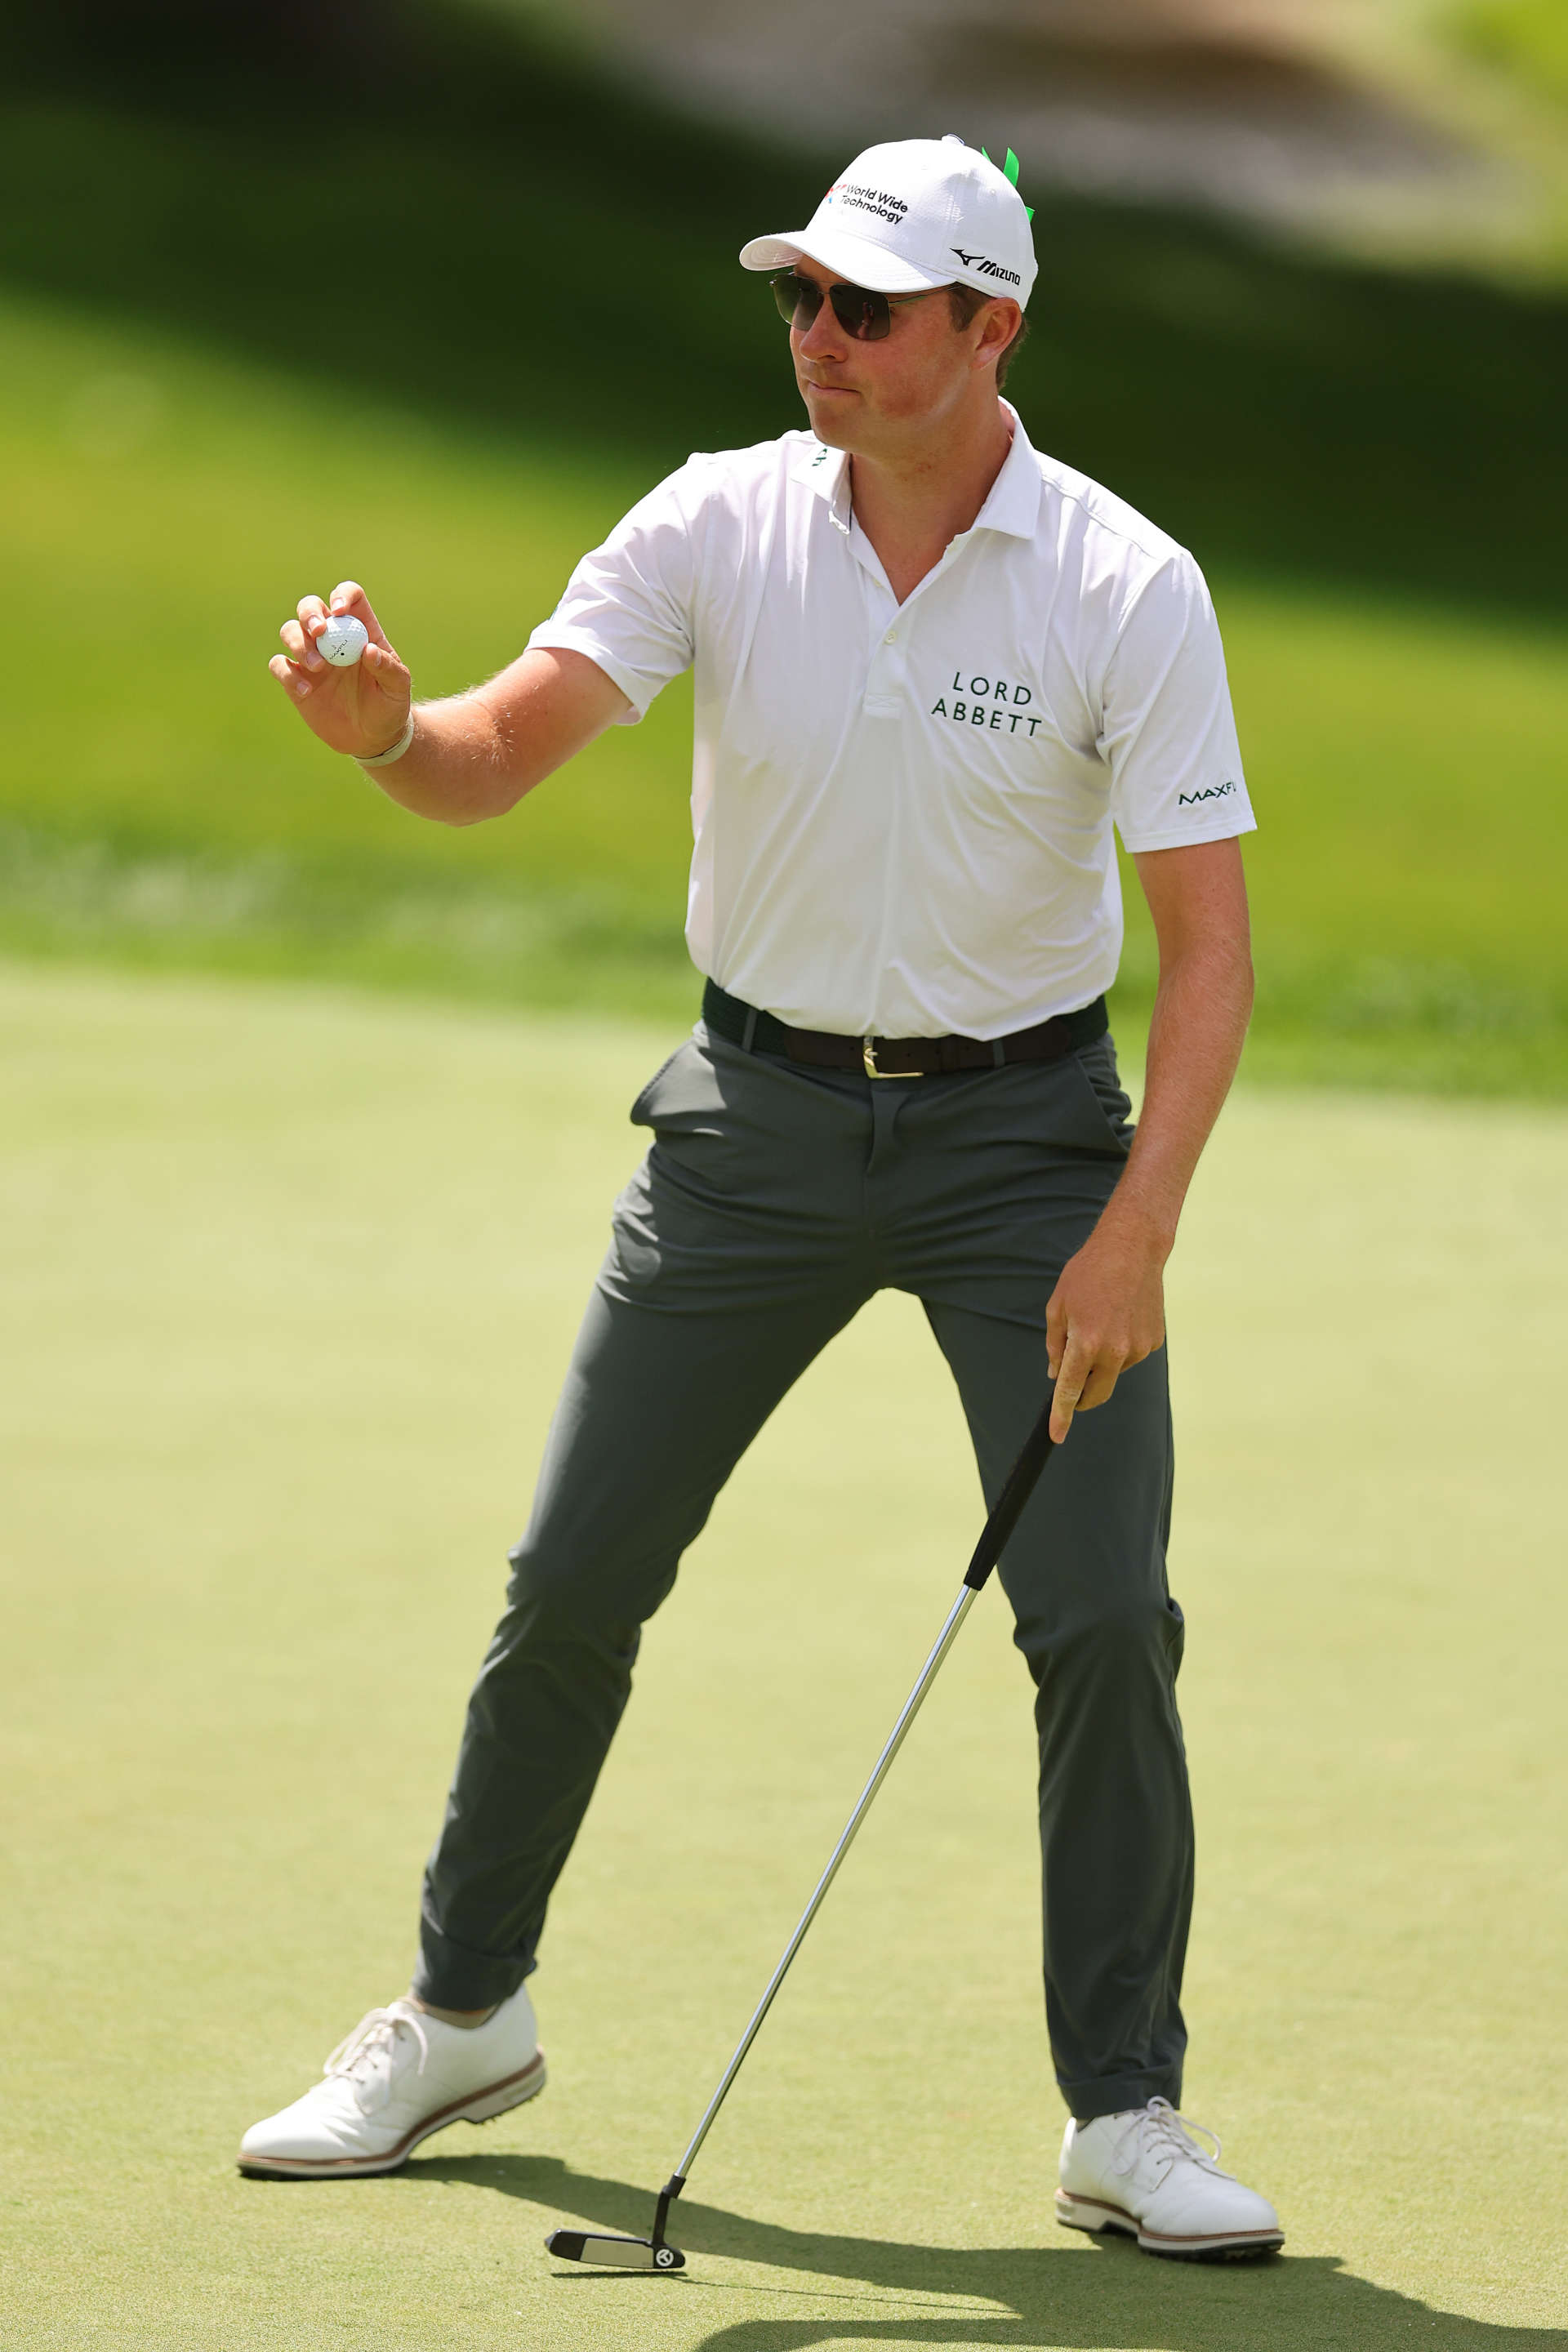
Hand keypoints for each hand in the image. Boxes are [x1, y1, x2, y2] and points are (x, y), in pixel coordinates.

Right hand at [269, 580, 411, 757]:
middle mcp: (332, 637)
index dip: (342, 596)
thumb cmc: (389, 706)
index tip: (340, 612)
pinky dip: (287, 674)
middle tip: (319, 633)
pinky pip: (279, 665)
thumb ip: (388, 668)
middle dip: (310, 613)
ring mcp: (311, 656)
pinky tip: (307, 692)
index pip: (349, 597)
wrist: (372, 738)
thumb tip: (368, 650)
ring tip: (317, 667)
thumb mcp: (398, 688)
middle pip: (311, 606)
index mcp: (360, 630)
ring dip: (298, 643)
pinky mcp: (295, 678)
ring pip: (289, 630)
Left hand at [1045, 1208, 1168, 1442]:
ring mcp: (1138, 1349)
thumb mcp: (1058, 1306)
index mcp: (1086, 1342)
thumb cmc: (1088, 1274)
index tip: (1056, 1435)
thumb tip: (1058, 1375)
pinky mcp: (1154, 1342)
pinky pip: (1130, 1356)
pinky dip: (1120, 1347)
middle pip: (1096, 1394)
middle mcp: (1115, 1351)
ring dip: (1101, 1362)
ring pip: (1113, 1372)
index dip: (1061, 1415)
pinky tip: (1119, 1318)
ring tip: (1100, 1322)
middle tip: (1071, 1388)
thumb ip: (1055, 1346)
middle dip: (1081, 1399)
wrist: (1133, 1249)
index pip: (1070, 1390)